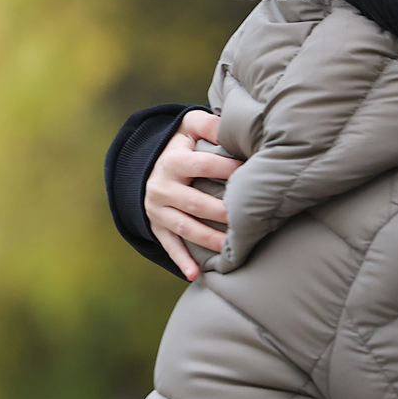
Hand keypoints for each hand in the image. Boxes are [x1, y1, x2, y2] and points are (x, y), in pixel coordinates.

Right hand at [146, 110, 241, 279]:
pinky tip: (196, 274)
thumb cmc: (180, 144)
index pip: (203, 166)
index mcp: (173, 161)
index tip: (251, 172)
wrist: (146, 163)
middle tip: (246, 219)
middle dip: (221, 211)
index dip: (227, 168)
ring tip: (230, 246)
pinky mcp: (157, 226)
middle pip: (195, 202)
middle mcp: (162, 187)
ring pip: (185, 227)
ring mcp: (158, 210)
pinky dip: (182, 261)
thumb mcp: (189, 126)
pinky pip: (169, 246)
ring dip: (208, 238)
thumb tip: (230, 127)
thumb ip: (208, 124)